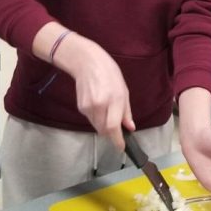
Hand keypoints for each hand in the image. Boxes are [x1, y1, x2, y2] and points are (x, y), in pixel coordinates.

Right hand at [53, 33, 132, 149]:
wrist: (87, 63)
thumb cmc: (110, 74)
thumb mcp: (124, 91)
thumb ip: (126, 112)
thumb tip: (130, 127)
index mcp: (114, 100)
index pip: (113, 127)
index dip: (117, 140)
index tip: (121, 148)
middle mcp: (99, 106)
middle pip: (104, 130)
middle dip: (112, 133)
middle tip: (118, 129)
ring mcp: (88, 107)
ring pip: (97, 126)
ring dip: (104, 125)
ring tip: (108, 112)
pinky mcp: (80, 108)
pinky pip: (91, 119)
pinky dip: (97, 118)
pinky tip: (100, 106)